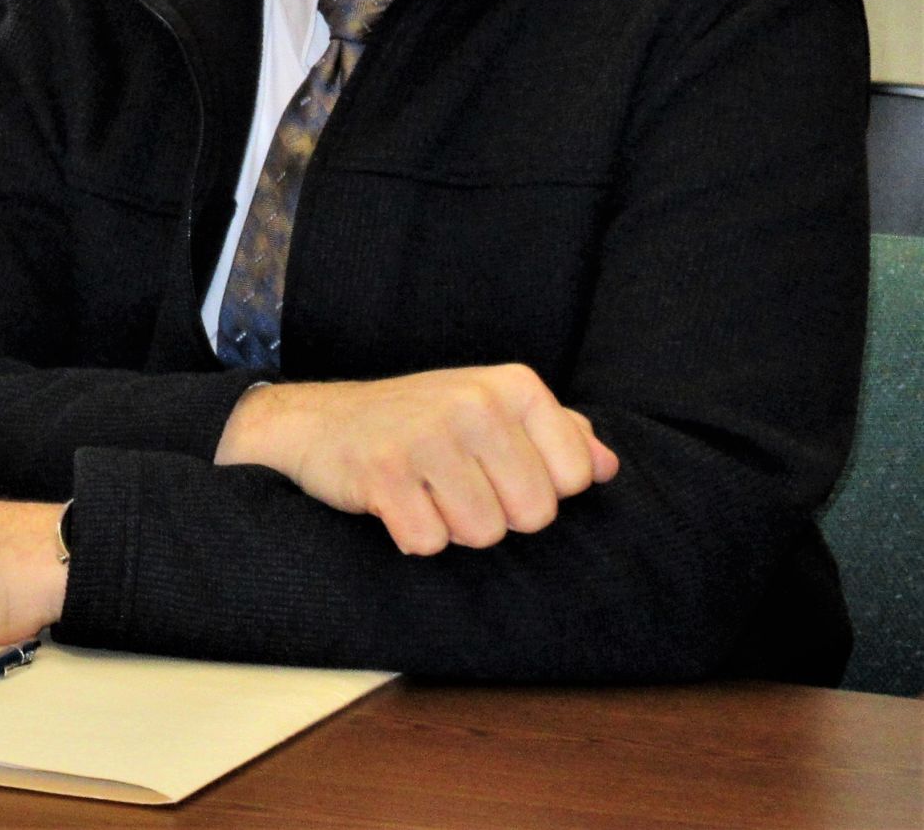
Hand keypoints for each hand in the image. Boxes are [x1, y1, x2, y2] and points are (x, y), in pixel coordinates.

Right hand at [215, 364, 617, 555]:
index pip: (573, 477)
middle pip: (532, 515)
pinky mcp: (385, 473)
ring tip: (425, 490)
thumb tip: (607, 466)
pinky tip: (394, 502)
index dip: (537, 490)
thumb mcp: (489, 408)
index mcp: (511, 385)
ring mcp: (428, 435)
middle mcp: (474, 402)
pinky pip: (429, 543)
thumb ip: (555, 433)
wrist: (320, 421)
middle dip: (496, 515)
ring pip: (483, 533)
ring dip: (452, 526)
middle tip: (455, 483)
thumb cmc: (417, 420)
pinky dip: (412, 535)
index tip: (497, 468)